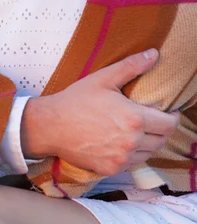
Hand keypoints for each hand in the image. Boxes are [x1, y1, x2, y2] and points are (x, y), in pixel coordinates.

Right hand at [21, 49, 179, 175]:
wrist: (51, 125)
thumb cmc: (76, 100)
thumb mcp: (104, 78)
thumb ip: (132, 66)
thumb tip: (154, 54)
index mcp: (134, 118)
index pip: (169, 124)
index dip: (171, 117)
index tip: (166, 112)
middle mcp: (131, 142)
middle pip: (161, 140)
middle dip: (159, 130)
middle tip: (148, 120)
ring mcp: (121, 158)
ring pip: (148, 154)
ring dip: (146, 143)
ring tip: (134, 131)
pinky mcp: (110, 169)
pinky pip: (131, 164)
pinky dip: (130, 154)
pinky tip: (119, 142)